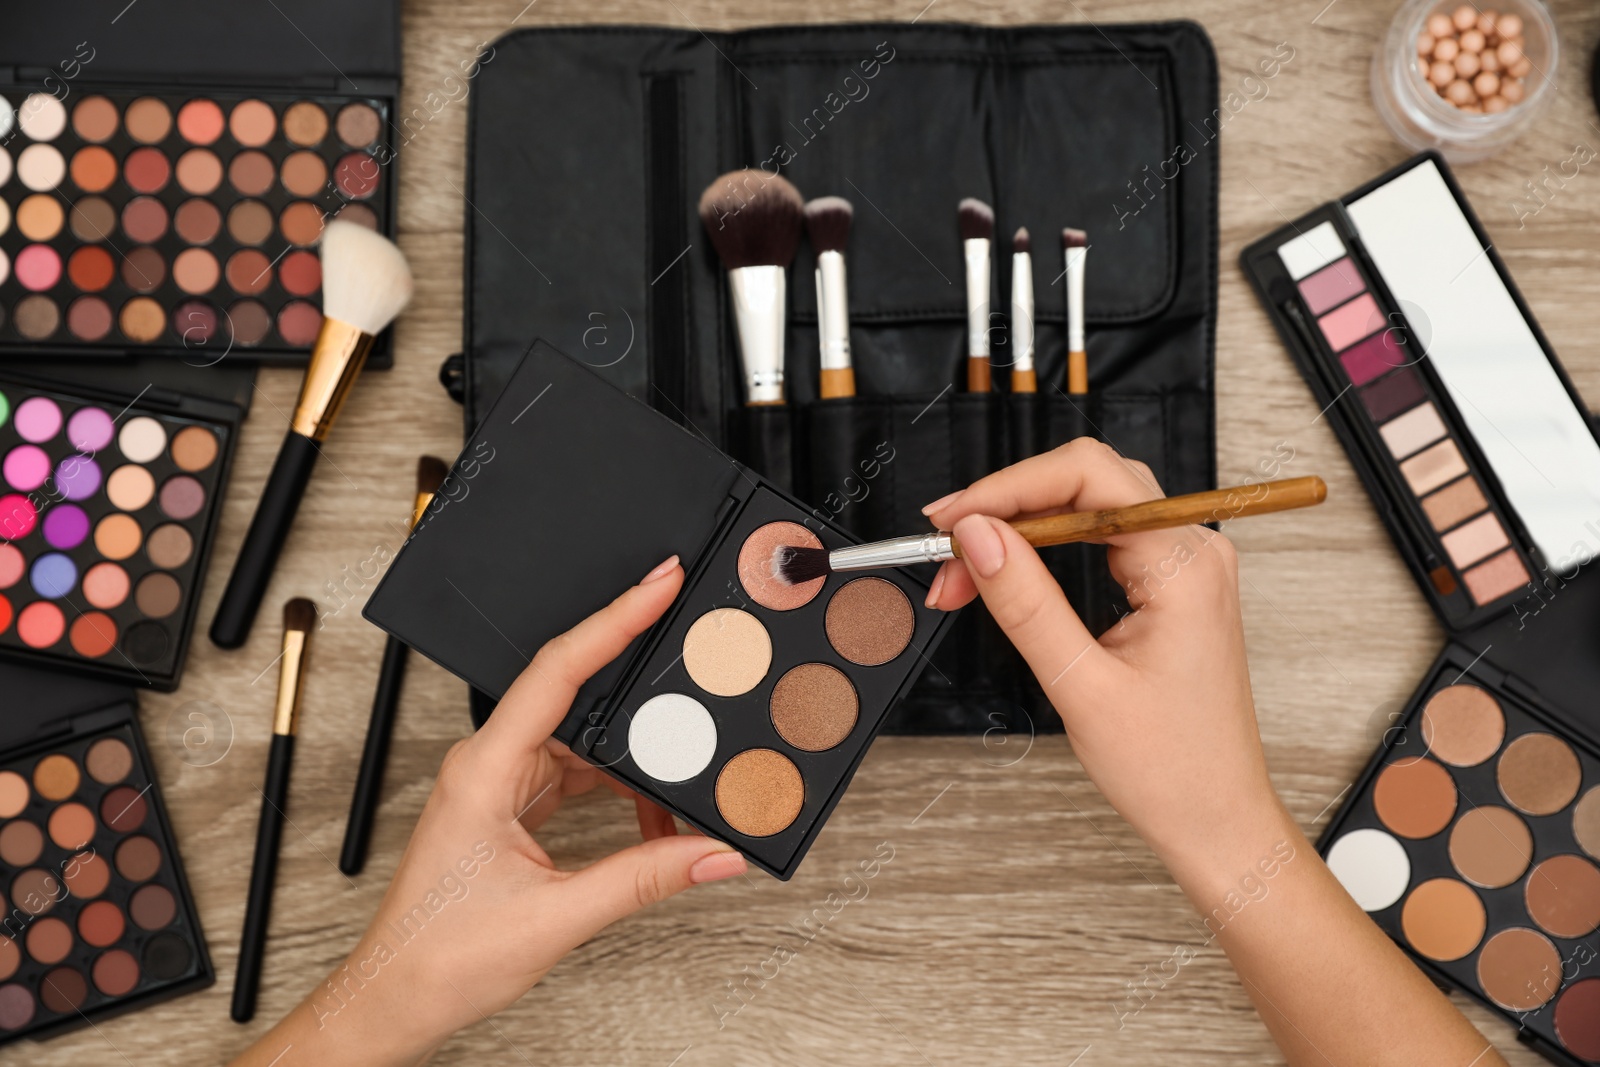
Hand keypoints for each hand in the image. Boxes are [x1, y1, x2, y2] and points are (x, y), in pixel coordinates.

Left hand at [233, 556, 745, 1065]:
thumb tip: (713, 852)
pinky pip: (572, 775)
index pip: (558, 671)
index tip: (656, 585)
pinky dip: (615, 791)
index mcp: (484, 769)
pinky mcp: (508, 806)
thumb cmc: (440, 956)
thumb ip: (644, 878)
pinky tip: (648, 820)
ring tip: (681, 775)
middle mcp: (487, 764)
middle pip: (576, 697)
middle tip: (690, 659)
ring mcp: (497, 783)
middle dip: (639, 690)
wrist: (397, 996)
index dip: (612, 620)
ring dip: (632, 761)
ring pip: (581, 743)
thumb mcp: (556, 916)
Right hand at [923, 440, 1281, 882]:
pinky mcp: (1169, 586)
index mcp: (1185, 566)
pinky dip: (1044, 552)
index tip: (953, 519)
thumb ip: (1026, 602)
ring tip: (964, 572)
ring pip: (1087, 509)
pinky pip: (1099, 540)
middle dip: (1007, 508)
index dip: (1009, 487)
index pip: (1088, 477)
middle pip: (1086, 482)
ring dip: (1020, 530)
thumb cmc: (1172, 769)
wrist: (1218, 821)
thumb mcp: (1081, 686)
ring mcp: (1184, 566)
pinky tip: (1006, 574)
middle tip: (947, 548)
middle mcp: (1193, 551)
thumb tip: (978, 536)